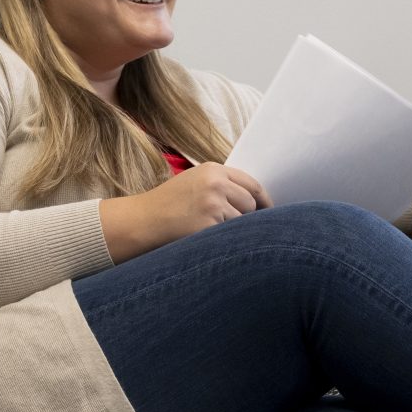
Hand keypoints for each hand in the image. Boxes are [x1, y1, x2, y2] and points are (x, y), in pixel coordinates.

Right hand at [99, 162, 270, 261]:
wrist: (142, 221)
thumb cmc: (167, 204)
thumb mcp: (194, 182)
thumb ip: (221, 185)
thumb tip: (255, 202)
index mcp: (213, 170)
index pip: (252, 184)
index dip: (263, 200)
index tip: (268, 211)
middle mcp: (216, 184)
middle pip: (250, 203)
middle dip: (246, 217)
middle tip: (232, 226)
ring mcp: (212, 204)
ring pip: (242, 222)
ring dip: (232, 231)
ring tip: (210, 231)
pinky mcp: (208, 225)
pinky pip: (230, 236)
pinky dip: (223, 241)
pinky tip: (207, 240)